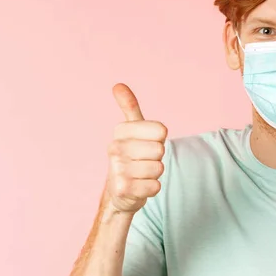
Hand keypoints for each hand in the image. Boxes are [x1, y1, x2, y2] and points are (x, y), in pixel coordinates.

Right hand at [106, 84, 166, 212]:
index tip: (147, 143)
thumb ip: (129, 107)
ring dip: (155, 174)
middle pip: (160, 150)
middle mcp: (114, 148)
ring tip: (141, 173)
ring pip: (158, 169)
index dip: (160, 139)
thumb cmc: (132, 155)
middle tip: (144, 160)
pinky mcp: (123, 189)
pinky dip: (152, 188)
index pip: (161, 131)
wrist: (120, 190)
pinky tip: (140, 186)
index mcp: (120, 131)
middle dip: (157, 158)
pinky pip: (155, 186)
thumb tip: (118, 85)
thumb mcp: (133, 130)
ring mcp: (117, 169)